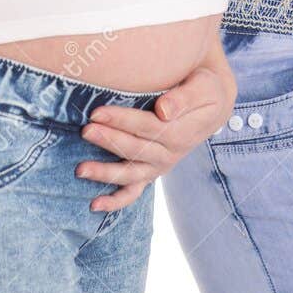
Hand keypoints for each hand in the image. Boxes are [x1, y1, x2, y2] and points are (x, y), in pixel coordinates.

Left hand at [75, 52, 237, 210]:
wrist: (212, 104)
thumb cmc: (204, 88)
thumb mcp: (203, 87)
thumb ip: (184, 98)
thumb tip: (163, 110)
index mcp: (181, 133)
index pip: (148, 127)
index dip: (122, 120)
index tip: (97, 112)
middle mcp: (170, 154)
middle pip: (136, 149)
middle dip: (109, 141)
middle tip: (86, 131)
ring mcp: (160, 166)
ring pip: (131, 174)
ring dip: (105, 173)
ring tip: (80, 170)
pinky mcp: (152, 172)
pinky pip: (134, 192)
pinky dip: (115, 201)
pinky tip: (95, 205)